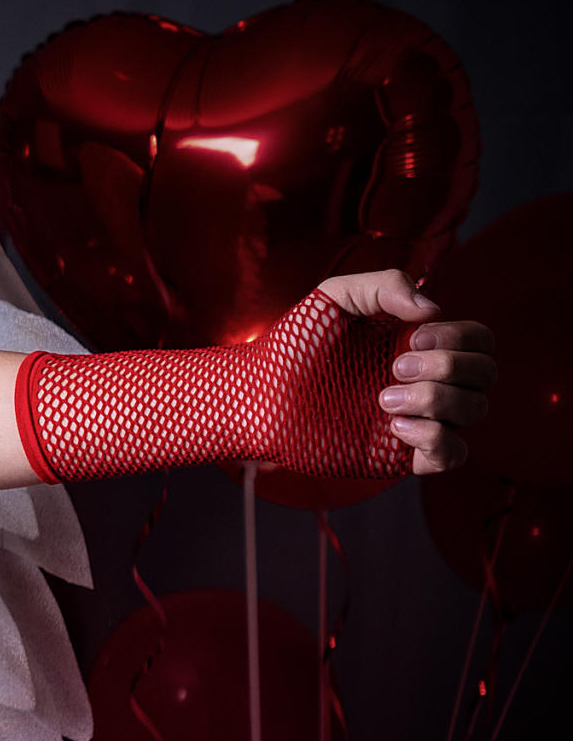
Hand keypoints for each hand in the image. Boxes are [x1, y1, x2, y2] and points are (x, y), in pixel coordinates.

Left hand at [312, 268, 495, 472]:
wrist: (258, 393)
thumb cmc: (293, 345)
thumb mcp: (335, 297)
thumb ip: (385, 285)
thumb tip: (432, 310)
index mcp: (419, 344)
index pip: (479, 340)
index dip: (460, 338)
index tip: (413, 337)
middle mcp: (425, 380)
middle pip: (484, 373)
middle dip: (449, 367)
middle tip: (394, 367)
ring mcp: (416, 418)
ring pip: (474, 411)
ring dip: (437, 401)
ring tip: (382, 399)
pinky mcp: (400, 455)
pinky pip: (453, 456)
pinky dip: (437, 439)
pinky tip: (396, 427)